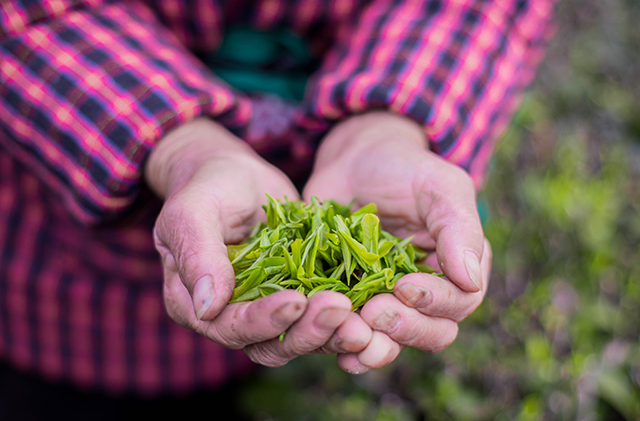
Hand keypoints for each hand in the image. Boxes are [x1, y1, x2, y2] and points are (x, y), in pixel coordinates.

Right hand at [145, 118, 365, 365]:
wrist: (235, 175)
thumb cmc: (207, 187)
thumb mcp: (192, 212)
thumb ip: (197, 255)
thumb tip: (207, 306)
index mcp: (195, 304)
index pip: (231, 326)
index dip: (264, 320)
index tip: (296, 301)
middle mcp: (231, 317)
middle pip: (270, 343)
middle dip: (307, 330)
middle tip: (339, 308)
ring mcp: (268, 310)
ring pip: (301, 337)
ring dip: (331, 330)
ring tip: (360, 313)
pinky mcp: (299, 297)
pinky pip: (322, 318)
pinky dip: (347, 318)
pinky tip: (371, 307)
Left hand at [303, 112, 490, 372]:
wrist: (355, 163)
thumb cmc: (405, 169)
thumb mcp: (439, 186)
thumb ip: (459, 229)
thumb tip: (471, 280)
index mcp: (459, 268)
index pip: (459, 302)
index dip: (435, 302)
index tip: (405, 286)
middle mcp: (429, 294)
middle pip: (431, 332)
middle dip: (405, 327)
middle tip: (374, 309)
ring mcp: (389, 302)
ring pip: (393, 343)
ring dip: (375, 345)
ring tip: (352, 329)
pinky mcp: (353, 304)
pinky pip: (354, 337)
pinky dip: (347, 347)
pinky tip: (335, 346)